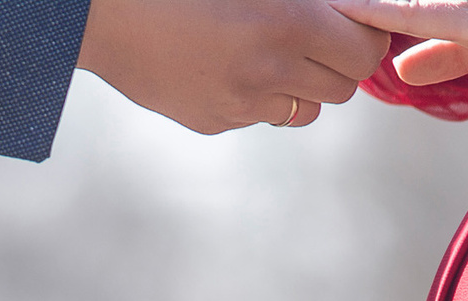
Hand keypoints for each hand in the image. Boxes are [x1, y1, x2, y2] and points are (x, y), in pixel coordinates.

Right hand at [79, 0, 389, 132]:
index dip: (366, 36)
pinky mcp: (213, 121)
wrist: (101, 9)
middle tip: (317, 36)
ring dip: (301, 84)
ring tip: (270, 50)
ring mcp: (241, 104)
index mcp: (289, 22)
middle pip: (343, 88)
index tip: (352, 23)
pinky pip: (258, 115)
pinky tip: (224, 61)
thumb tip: (348, 7)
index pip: (365, 52)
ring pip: (305, 110)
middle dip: (337, 63)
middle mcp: (270, 71)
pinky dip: (256, 94)